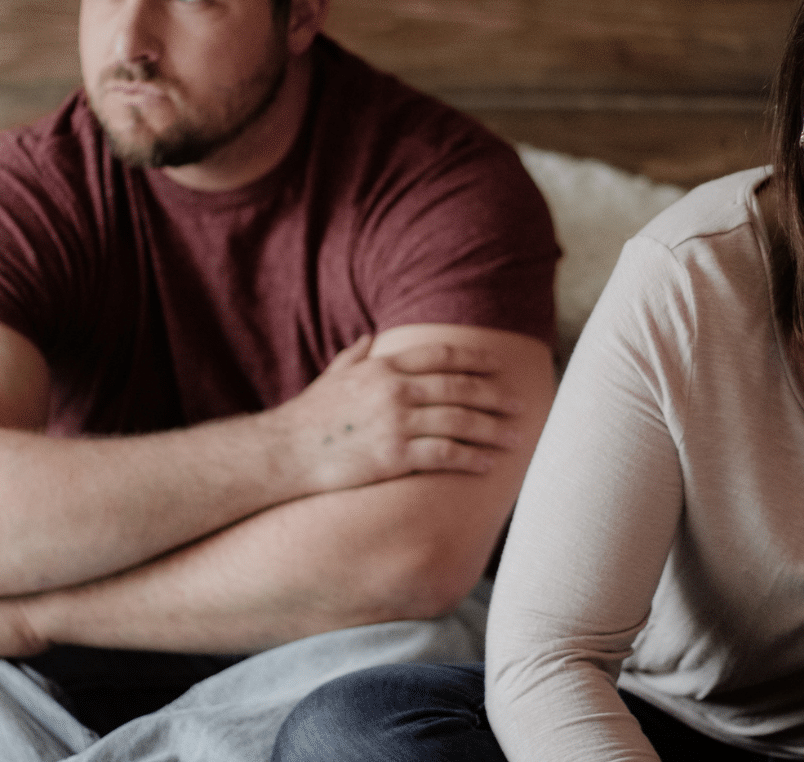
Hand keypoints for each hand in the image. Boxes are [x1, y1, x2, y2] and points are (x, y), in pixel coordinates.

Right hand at [272, 335, 523, 494]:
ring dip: (492, 429)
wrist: (282, 453)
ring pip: (459, 422)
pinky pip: (444, 455)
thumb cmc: (308, 417)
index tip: (499, 365)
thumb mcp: (332, 376)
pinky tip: (487, 465)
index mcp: (383, 367)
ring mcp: (396, 424)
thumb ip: (356, 356)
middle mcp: (394, 391)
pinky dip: (470, 459)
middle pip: (459, 388)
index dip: (476, 360)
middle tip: (521, 404)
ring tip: (515, 437)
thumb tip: (371, 338)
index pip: (442, 356)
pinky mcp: (394, 457)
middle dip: (495, 396)